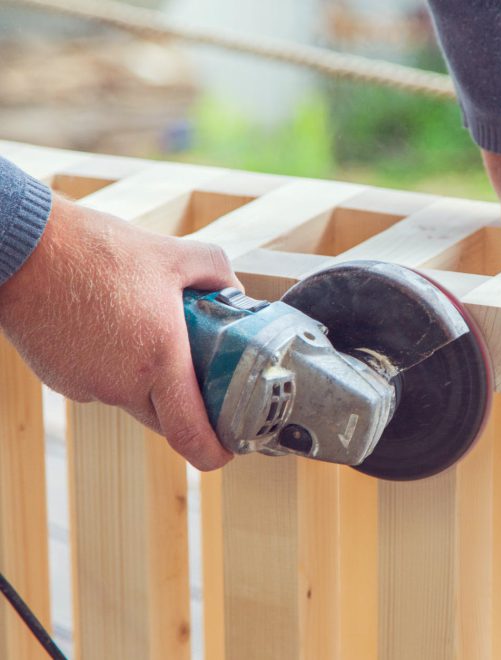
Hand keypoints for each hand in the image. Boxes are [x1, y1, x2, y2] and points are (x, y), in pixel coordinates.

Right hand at [0, 195, 237, 469]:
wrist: (21, 248)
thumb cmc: (96, 249)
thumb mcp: (173, 254)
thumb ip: (217, 274)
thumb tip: (236, 293)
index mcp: (158, 361)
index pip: (189, 434)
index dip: (213, 452)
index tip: (227, 451)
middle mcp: (122, 385)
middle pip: (166, 420)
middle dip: (188, 407)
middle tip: (203, 376)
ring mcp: (86, 387)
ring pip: (132, 400)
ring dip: (149, 381)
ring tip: (153, 333)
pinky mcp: (60, 379)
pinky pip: (101, 386)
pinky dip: (116, 368)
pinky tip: (115, 328)